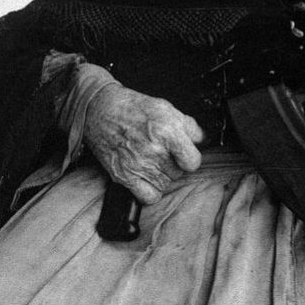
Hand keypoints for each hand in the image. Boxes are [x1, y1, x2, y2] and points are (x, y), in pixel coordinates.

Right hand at [83, 83, 205, 204]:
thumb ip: (190, 126)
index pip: (193, 162)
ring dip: (162, 176)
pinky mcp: (124, 176)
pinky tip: (147, 177)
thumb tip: (204, 140)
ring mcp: (139, 165)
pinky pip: (149, 197)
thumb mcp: (166, 108)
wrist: (100, 110)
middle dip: (174, 164)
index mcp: (168, 131)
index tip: (184, 154)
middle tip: (163, 152)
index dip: (190, 158)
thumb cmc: (134, 108)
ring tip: (152, 160)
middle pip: (179, 173)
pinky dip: (151, 191)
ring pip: (166, 184)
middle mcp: (154, 151)